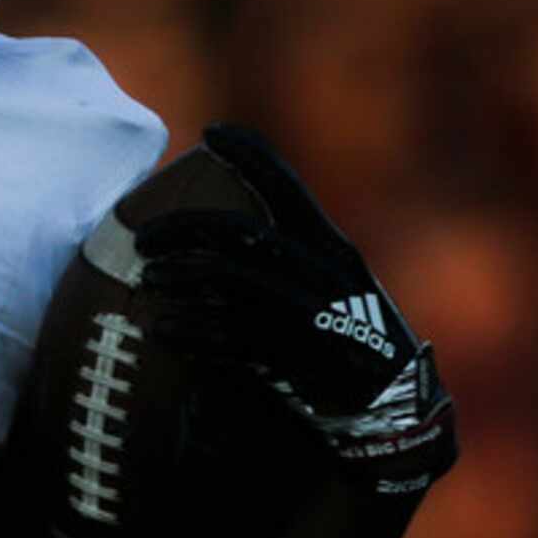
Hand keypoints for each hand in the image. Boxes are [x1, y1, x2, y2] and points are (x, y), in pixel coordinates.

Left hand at [135, 124, 455, 497]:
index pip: (290, 191)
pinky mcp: (300, 356)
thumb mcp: (334, 288)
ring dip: (181, 277)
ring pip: (233, 281)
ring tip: (148, 280)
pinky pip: (233, 338)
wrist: (395, 406)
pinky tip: (163, 330)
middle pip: (243, 234)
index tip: (214, 131)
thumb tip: (221, 239)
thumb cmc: (349, 339)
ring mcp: (313, 313)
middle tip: (142, 238)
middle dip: (185, 229)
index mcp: (333, 250)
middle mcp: (324, 274)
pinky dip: (193, 331)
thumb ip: (292, 261)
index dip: (253, 158)